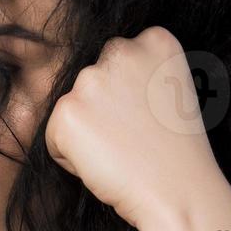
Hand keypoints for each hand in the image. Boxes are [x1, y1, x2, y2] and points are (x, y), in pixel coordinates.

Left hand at [44, 26, 230, 230]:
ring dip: (85, 132)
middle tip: (133, 136)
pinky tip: (104, 162)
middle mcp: (121, 50)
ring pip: (71, 108)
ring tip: (121, 150)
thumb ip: (139, 73)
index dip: (129, 94)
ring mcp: (90, 79)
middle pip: (91, 81)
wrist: (177, 190)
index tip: (151, 114)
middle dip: (102, 108)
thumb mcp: (171, 91)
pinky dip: (70, 157)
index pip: (118, 60)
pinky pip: (53, 137)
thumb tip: (102, 81)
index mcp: (155, 39)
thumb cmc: (177, 152)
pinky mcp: (66, 111)